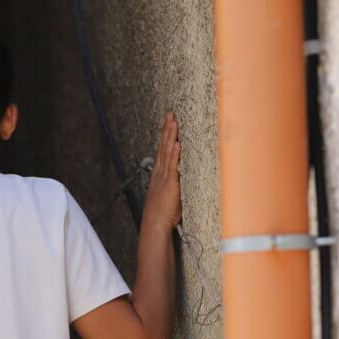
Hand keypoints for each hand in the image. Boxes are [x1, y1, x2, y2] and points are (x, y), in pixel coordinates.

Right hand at [142, 111, 181, 229]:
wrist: (155, 224)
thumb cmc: (162, 214)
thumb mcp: (169, 195)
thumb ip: (175, 184)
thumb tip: (183, 178)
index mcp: (159, 174)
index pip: (163, 151)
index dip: (165, 136)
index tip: (168, 123)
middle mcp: (160, 172)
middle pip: (163, 146)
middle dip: (167, 130)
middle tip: (170, 114)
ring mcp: (164, 177)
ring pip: (167, 152)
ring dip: (170, 136)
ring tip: (173, 122)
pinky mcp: (169, 183)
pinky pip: (172, 166)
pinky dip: (174, 154)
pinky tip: (177, 143)